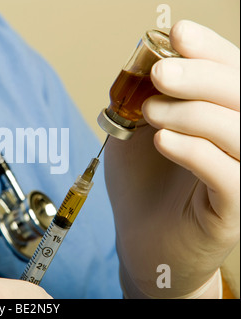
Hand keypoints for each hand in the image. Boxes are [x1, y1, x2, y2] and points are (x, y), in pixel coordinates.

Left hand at [104, 20, 239, 297]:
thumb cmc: (140, 181)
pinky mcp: (233, 210)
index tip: (178, 34)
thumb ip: (141, 97)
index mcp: (221, 116)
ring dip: (194, 113)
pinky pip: (231, 176)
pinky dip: (197, 152)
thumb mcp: (134, 130)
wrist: (140, 238)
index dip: (210, 49)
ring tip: (150, 113)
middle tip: (160, 73)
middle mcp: (240, 141)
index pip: (232, 73)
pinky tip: (164, 141)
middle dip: (201, 76)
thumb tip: (143, 58)